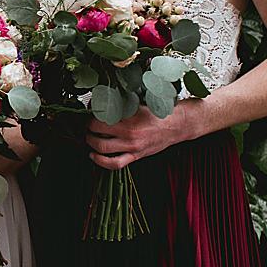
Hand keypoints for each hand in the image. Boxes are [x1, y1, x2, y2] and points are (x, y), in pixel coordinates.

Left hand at [88, 103, 203, 169]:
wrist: (178, 125)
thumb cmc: (161, 113)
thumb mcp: (140, 103)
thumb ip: (122, 105)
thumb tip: (104, 102)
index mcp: (130, 117)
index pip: (101, 116)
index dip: (91, 113)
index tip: (90, 111)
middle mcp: (130, 133)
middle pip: (97, 131)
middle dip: (88, 128)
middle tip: (87, 124)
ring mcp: (132, 146)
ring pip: (102, 148)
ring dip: (91, 142)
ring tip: (89, 137)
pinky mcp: (136, 156)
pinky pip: (114, 164)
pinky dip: (100, 161)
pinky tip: (94, 155)